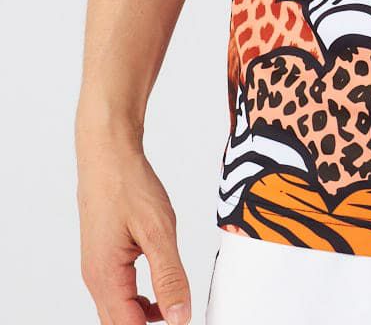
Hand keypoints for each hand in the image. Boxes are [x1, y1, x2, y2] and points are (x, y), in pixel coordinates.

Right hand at [78, 134, 190, 324]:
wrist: (108, 155)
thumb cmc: (128, 185)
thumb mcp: (158, 231)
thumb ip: (169, 277)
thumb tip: (179, 317)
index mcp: (106, 278)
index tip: (181, 321)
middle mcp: (95, 279)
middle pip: (120, 324)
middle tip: (180, 312)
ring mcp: (96, 269)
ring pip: (118, 310)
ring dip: (145, 314)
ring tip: (175, 299)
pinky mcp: (102, 257)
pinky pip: (118, 291)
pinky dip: (138, 296)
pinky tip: (160, 280)